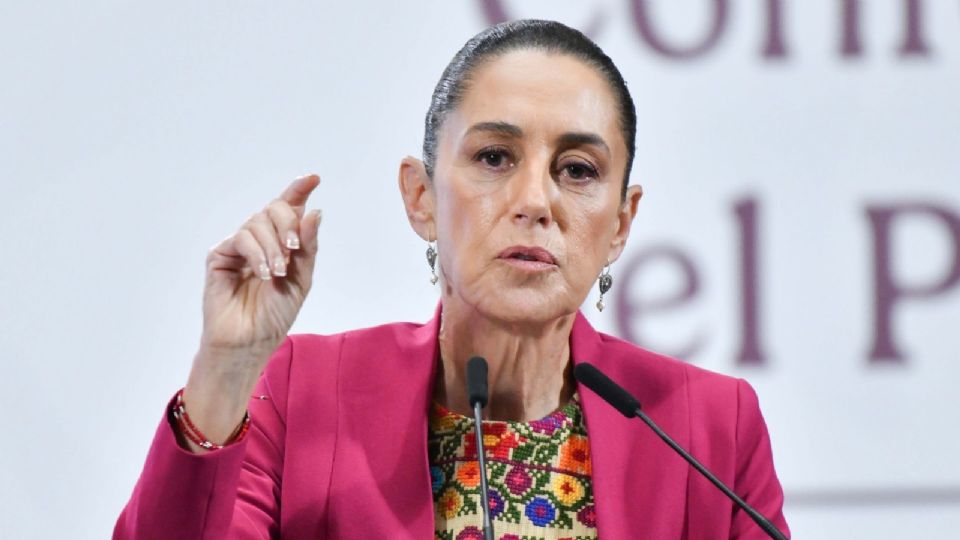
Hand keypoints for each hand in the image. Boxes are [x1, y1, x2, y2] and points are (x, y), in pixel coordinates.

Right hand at [200, 173, 321, 357]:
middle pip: (274, 209)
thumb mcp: (301, 279)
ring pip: (257, 222)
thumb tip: (315, 211)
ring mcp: (238, 246)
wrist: (250, 341)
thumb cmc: (274, 314)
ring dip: (273, 246)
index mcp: (281, 243)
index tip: (313, 178)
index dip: (298, 190)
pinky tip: (262, 274)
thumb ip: (307, 246)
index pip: (288, 209)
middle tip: (293, 249)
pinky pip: (241, 238)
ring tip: (277, 273)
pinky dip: (256, 254)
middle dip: (288, 223)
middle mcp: (259, 240)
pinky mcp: (220, 255)